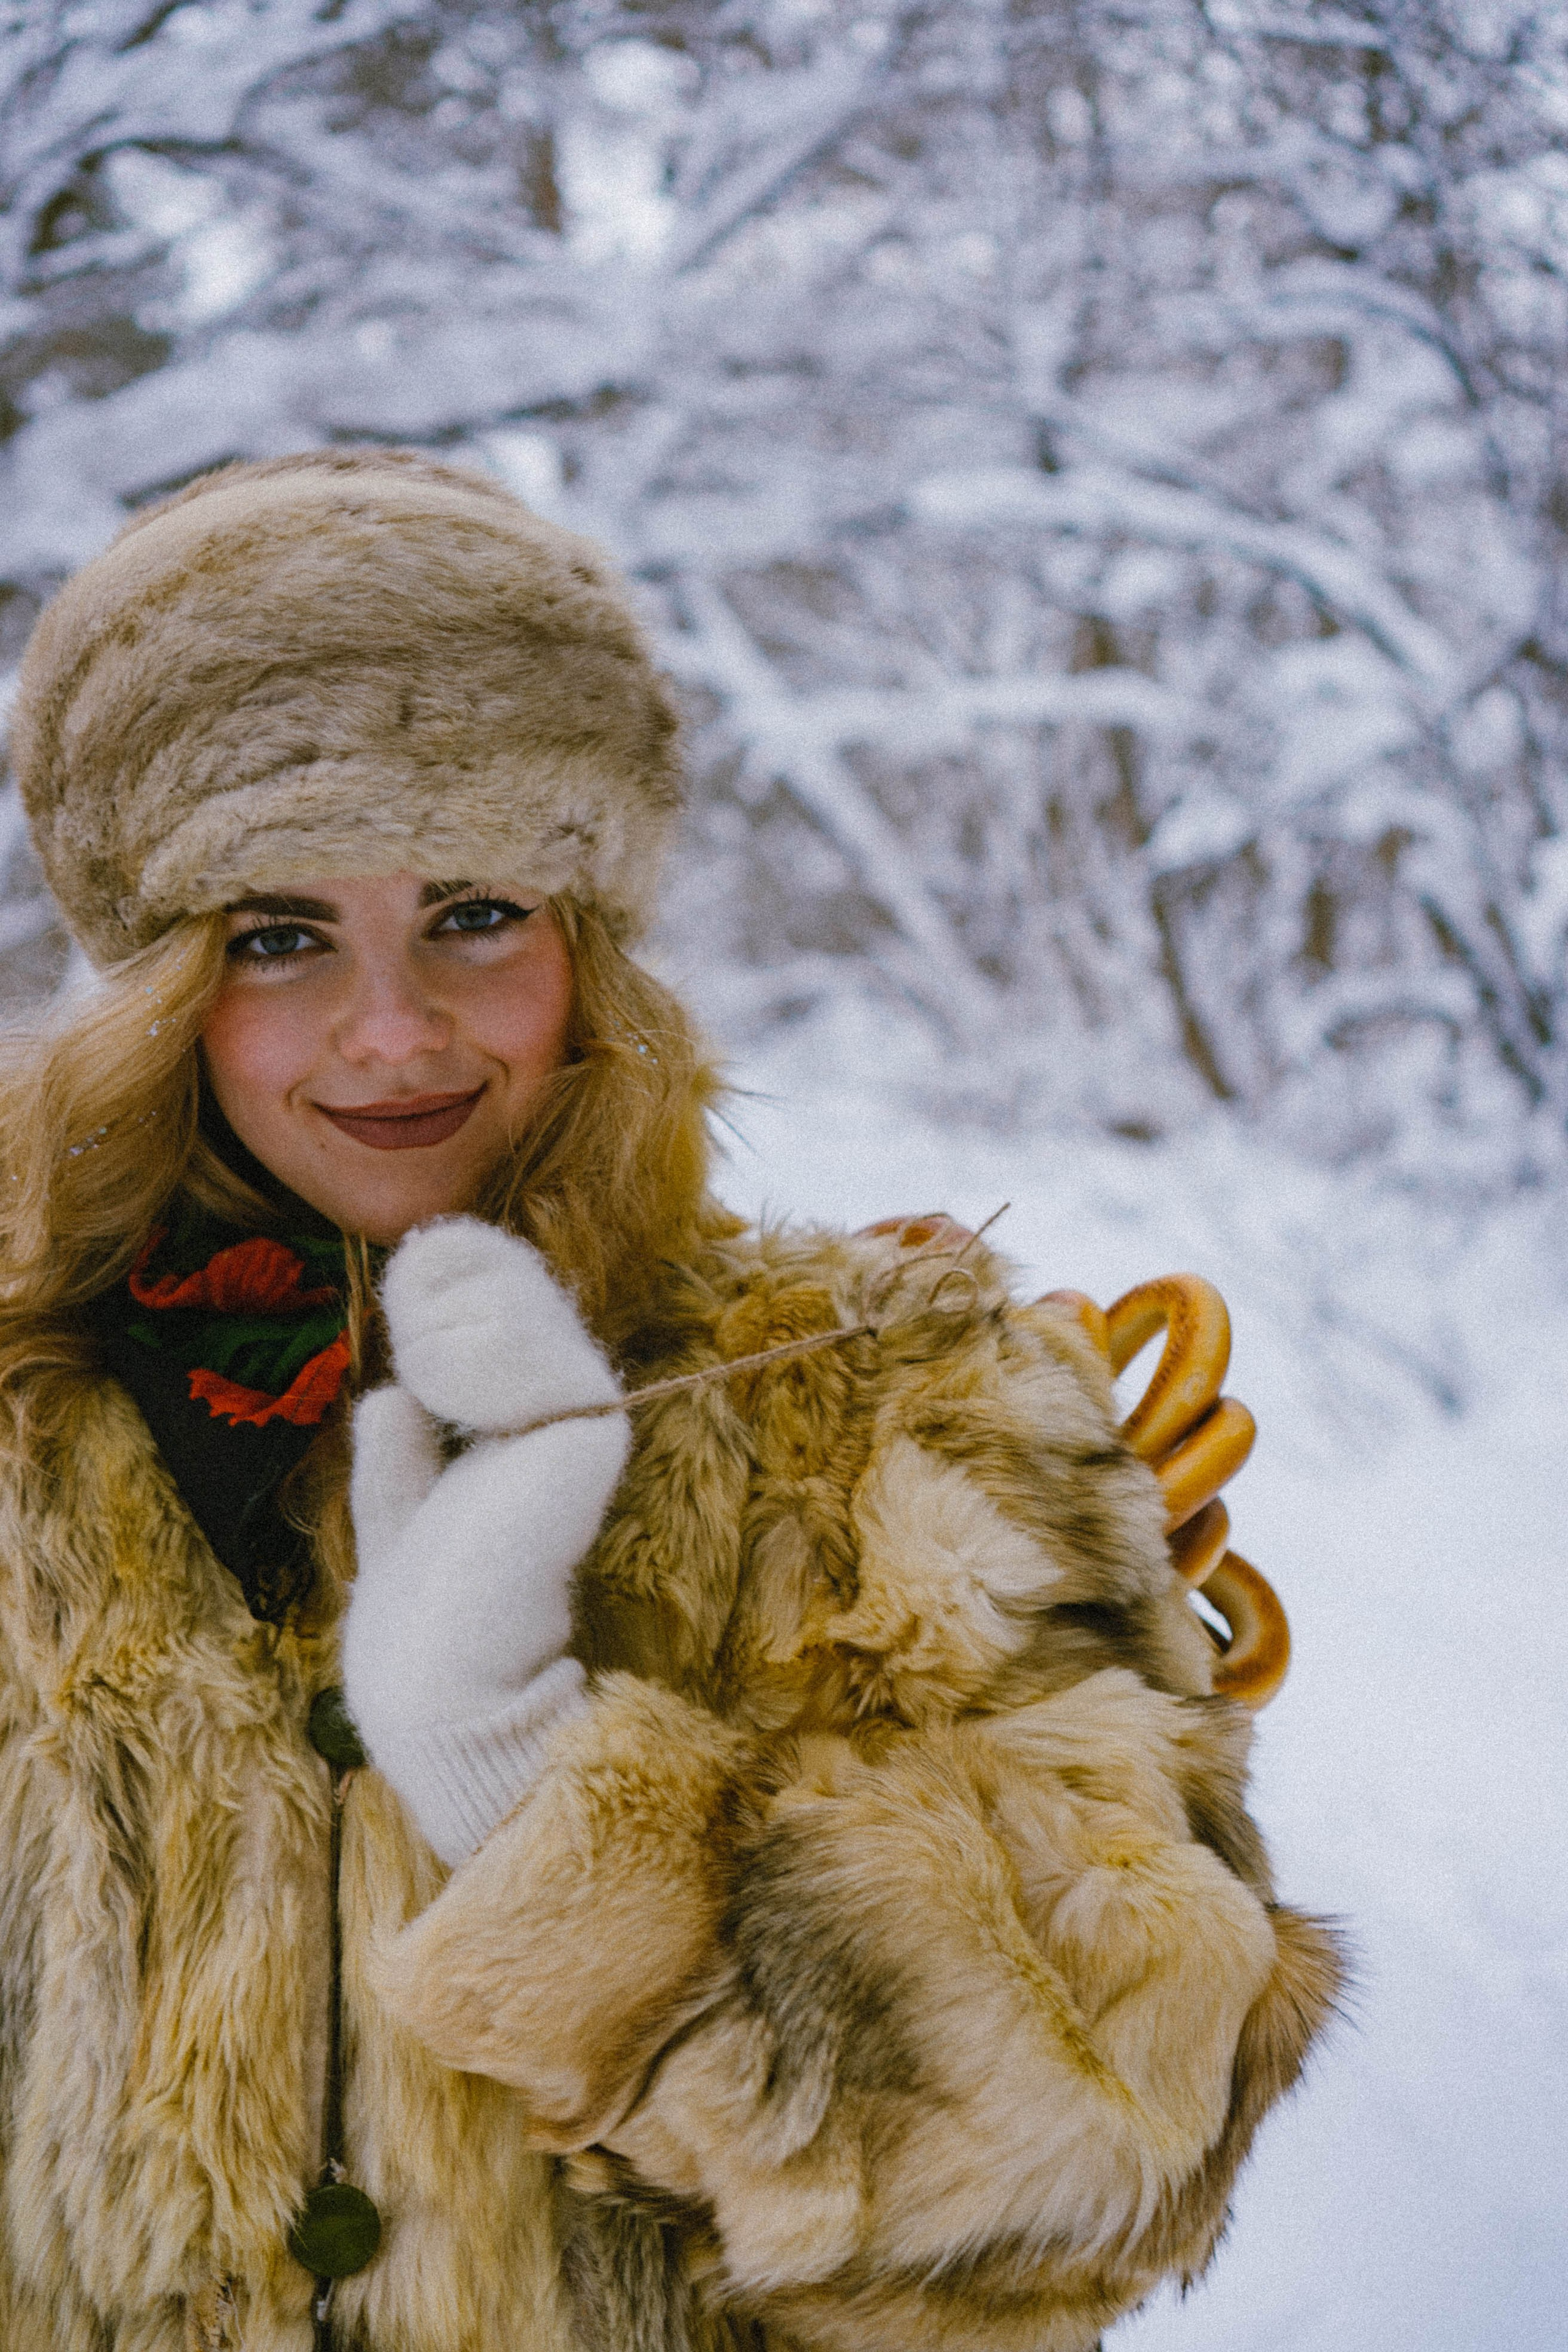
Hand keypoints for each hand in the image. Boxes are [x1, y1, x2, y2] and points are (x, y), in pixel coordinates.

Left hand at [340, 1218, 628, 1860]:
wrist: (452, 1713)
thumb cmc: (424, 1656)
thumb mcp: (398, 1542)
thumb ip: (396, 1479)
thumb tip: (386, 1400)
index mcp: (516, 1460)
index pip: (506, 1347)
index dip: (465, 1296)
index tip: (415, 1276)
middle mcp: (558, 1441)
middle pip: (527, 1315)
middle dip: (467, 1278)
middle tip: (418, 1266)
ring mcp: (575, 1440)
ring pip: (535, 1320)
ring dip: (469, 1298)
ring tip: (420, 1309)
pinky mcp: (583, 1444)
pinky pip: (542, 1361)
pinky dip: (483, 1345)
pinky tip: (432, 1374)